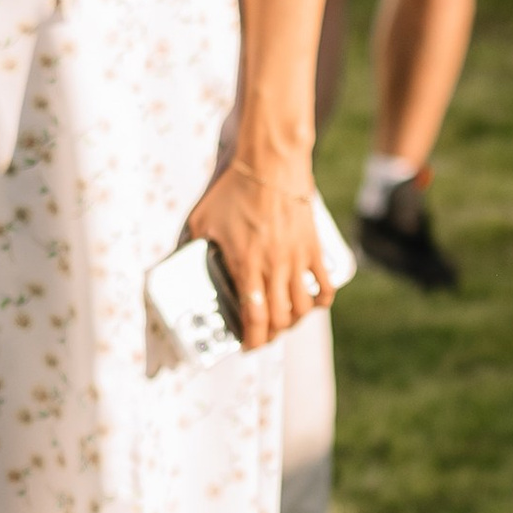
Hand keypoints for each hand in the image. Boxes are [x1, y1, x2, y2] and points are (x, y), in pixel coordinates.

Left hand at [183, 159, 329, 351]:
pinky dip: (320, 301)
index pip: (255, 318)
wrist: (271, 166)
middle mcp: (274, 268)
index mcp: (246, 266)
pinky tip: (311, 302)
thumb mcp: (204, 220)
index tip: (248, 345)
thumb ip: (196, 245)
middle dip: (271, 335)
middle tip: (263, 335)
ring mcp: (297, 261)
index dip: (253, 339)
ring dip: (294, 321)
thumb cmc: (236, 190)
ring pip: (303, 309)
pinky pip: (324, 286)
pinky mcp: (314, 250)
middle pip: (280, 320)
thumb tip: (187, 259)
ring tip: (285, 321)